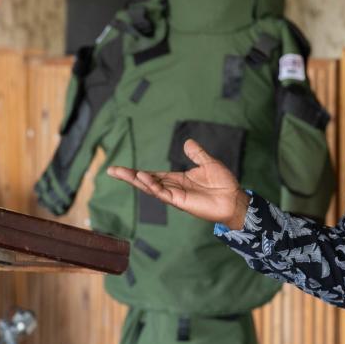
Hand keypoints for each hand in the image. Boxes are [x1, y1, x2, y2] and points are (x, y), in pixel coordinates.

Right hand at [106, 139, 248, 228]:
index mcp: (177, 179)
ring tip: (122, 172)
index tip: (121, 168)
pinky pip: (163, 193)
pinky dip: (152, 186)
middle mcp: (173, 188)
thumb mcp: (208, 163)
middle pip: (146, 182)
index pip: (153, 175)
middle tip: (111, 170)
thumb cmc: (223, 184)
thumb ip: (196, 154)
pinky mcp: (181, 202)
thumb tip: (187, 141)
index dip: (137, 172)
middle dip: (129, 176)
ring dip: (137, 180)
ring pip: (151, 188)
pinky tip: (143, 178)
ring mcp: (175, 195)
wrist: (234, 199)